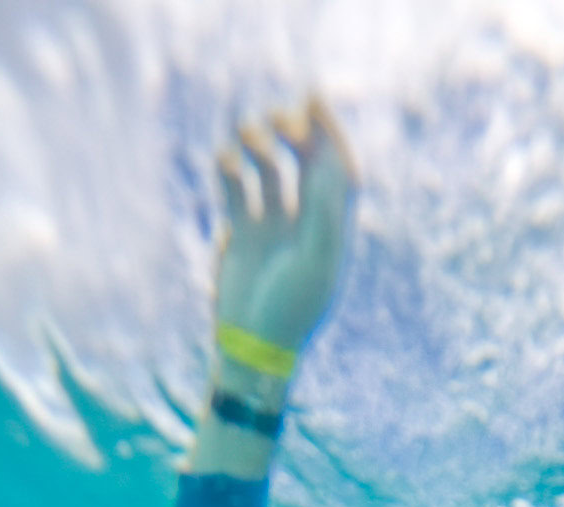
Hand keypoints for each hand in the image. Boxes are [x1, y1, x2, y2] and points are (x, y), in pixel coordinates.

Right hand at [213, 98, 357, 384]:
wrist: (254, 344)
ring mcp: (272, 225)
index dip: (330, 134)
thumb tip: (324, 161)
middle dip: (294, 134)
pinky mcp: (241, 233)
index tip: (313, 103)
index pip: (338, 169)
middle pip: (306, 161)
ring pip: (268, 169)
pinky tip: (225, 164)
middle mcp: (305, 221)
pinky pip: (236, 189)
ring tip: (247, 138)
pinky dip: (230, 170)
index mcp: (333, 227)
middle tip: (279, 122)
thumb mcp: (314, 260)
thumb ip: (321, 210)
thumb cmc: (291, 308)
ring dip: (258, 146)